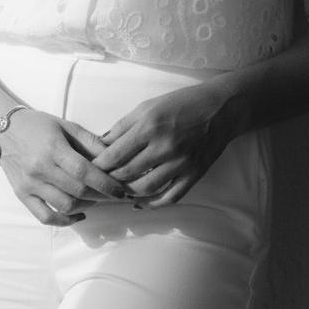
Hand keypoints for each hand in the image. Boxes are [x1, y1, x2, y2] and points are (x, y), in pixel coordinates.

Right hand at [0, 109, 128, 225]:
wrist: (4, 131)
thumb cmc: (39, 126)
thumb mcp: (66, 126)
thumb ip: (90, 141)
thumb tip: (114, 157)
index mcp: (53, 148)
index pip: (83, 171)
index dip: (105, 183)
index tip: (121, 189)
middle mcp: (40, 168)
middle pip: (77, 191)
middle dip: (102, 196)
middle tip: (116, 195)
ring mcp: (30, 184)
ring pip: (64, 205)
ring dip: (87, 206)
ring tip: (98, 199)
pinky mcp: (22, 195)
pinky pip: (45, 217)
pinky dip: (65, 220)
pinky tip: (79, 213)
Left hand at [90, 82, 235, 207]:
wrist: (221, 108)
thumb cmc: (181, 103)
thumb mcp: (148, 106)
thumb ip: (123, 126)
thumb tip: (101, 144)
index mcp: (149, 126)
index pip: (115, 154)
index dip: (98, 166)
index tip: (88, 170)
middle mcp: (164, 147)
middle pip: (127, 174)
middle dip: (108, 181)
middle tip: (97, 185)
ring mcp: (180, 163)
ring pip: (145, 189)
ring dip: (127, 194)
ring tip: (116, 193)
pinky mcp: (193, 174)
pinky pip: (170, 197)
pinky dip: (152, 204)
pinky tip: (140, 203)